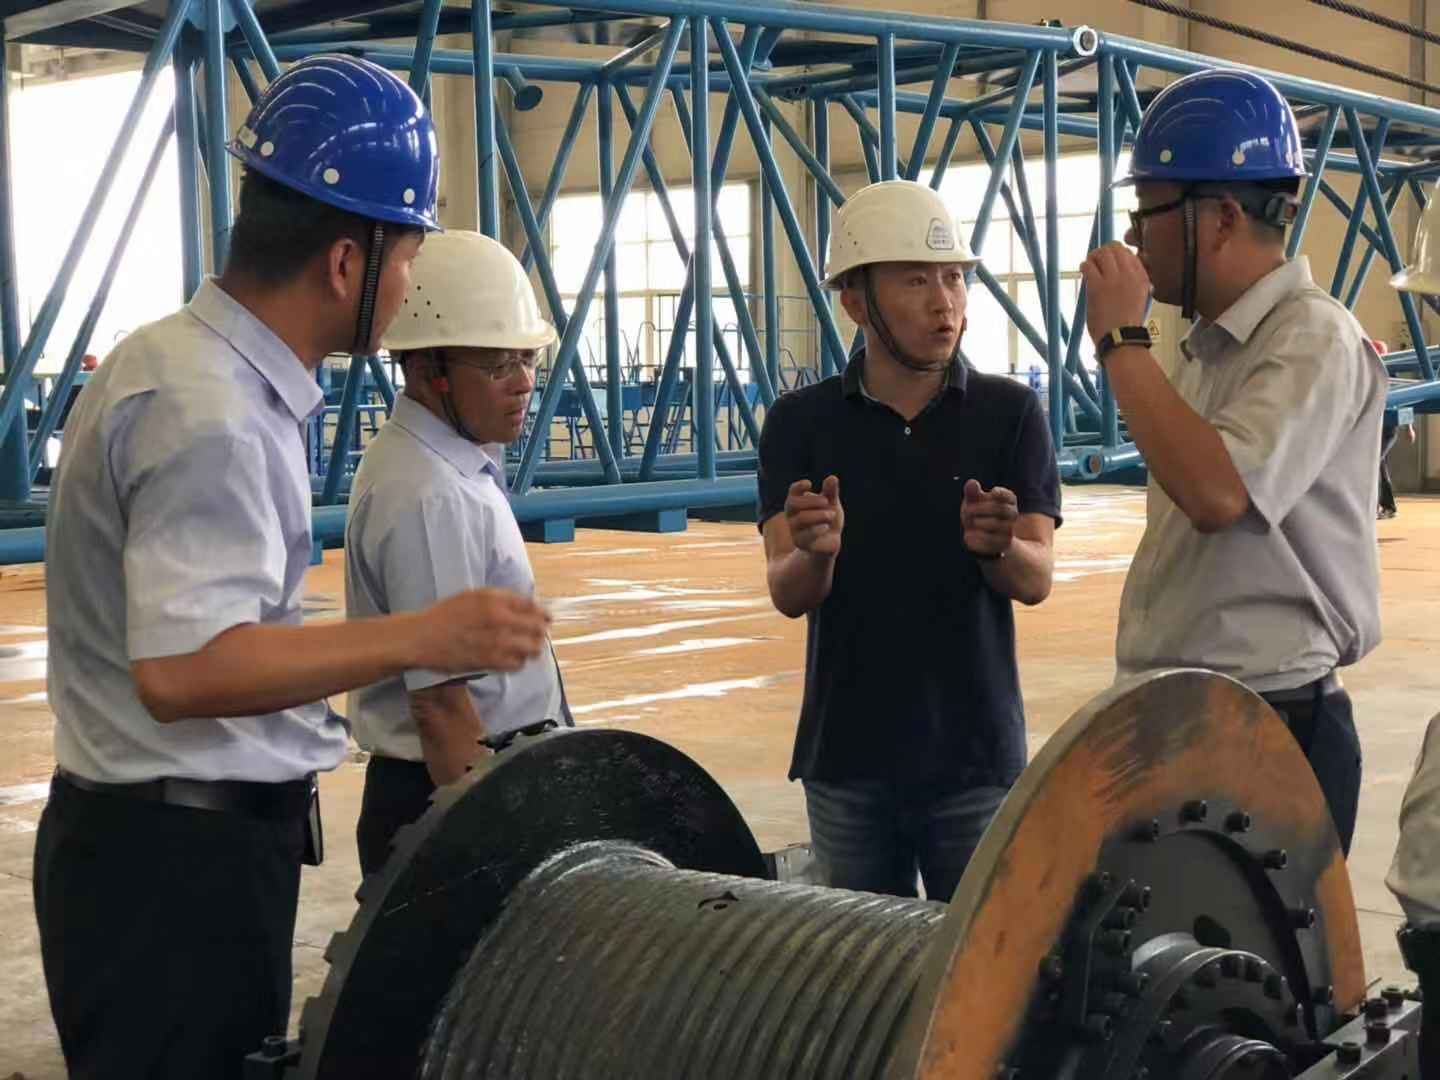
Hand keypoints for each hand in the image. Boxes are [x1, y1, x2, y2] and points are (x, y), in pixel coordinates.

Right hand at [417, 588, 549, 672]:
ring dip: (533, 648)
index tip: (546, 619)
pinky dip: (519, 662)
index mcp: (495, 599)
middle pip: (538, 628)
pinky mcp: (490, 661)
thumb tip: (527, 606)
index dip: (543, 614)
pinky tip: (513, 658)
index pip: (533, 607)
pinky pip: (517, 664)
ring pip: (532, 649)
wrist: (422, 637)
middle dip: (541, 632)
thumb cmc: (445, 614)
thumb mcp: (473, 595)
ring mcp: (496, 642)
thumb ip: (501, 599)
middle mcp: (499, 619)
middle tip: (538, 635)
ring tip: (528, 648)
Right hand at [785, 476, 842, 556]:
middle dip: (812, 501)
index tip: (809, 483)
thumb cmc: (828, 520)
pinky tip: (826, 527)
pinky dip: (819, 529)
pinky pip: (807, 534)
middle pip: (792, 503)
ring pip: (801, 518)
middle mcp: (792, 516)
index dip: (798, 486)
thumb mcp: (831, 504)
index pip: (792, 491)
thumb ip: (831, 492)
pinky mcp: (800, 543)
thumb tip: (832, 478)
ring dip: (819, 515)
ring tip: (831, 515)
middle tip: (826, 501)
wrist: (829, 542)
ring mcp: (794, 530)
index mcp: (798, 503)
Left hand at [962, 480, 1016, 557]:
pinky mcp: (1004, 543)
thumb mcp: (973, 502)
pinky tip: (967, 535)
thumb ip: (972, 493)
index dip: (1001, 493)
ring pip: (1001, 526)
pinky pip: (995, 541)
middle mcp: (1012, 515)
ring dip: (982, 523)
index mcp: (1008, 501)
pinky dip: (979, 538)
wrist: (981, 536)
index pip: (1009, 496)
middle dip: (982, 509)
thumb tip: (972, 482)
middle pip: (1003, 510)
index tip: (992, 491)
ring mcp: (1009, 530)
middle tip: (966, 511)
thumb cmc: (977, 513)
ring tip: (970, 523)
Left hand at [1079, 242, 1151, 345]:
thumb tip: (1120, 270)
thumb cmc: (1126, 322)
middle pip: (1115, 249)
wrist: (1120, 336)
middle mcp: (1129, 275)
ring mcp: (1114, 279)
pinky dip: (1084, 265)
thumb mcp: (1139, 297)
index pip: (1129, 253)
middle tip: (1097, 258)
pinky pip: (1089, 266)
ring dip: (1093, 256)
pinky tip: (1083, 269)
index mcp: (1142, 278)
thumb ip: (1132, 282)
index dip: (1117, 253)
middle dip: (1104, 252)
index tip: (1110, 259)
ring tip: (1090, 263)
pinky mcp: (1098, 286)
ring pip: (1102, 254)